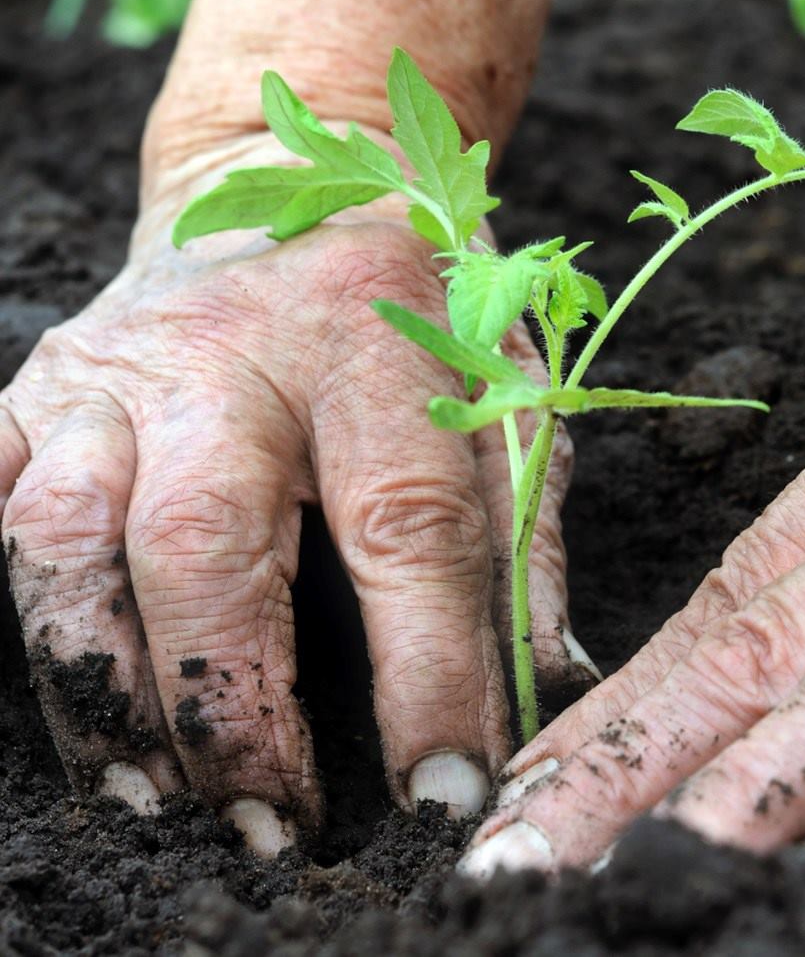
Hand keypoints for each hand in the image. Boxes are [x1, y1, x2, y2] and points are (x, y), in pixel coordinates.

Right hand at [0, 129, 593, 855]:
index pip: (408, 527)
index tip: (443, 788)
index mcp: (377, 342)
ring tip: (154, 793)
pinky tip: (60, 685)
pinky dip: (10, 602)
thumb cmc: (416, 308)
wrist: (292, 183)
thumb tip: (547, 685)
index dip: (427, 673)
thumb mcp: (505, 388)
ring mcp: (120, 368)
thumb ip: (525, 532)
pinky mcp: (43, 389)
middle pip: (209, 540)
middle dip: (233, 707)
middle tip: (274, 825)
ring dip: (105, 685)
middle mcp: (234, 349)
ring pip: (68, 536)